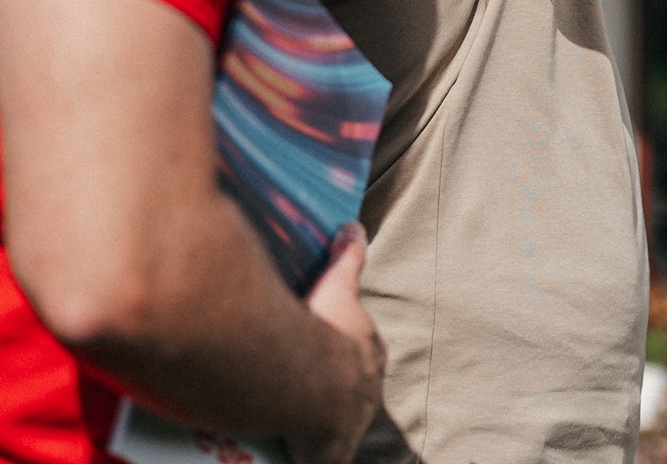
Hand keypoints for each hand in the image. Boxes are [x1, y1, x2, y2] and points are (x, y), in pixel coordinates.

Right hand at [289, 225, 385, 463]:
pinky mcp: (329, 454)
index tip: (330, 355)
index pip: (363, 355)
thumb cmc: (323, 330)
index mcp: (369, 357)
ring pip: (339, 428)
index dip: (348, 355)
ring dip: (324, 427)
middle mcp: (366, 394)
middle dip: (336, 393)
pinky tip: (299, 456)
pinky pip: (324, 460)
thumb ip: (348, 258)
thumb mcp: (338, 287)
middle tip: (307, 391)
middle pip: (352, 394)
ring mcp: (350, 426)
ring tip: (298, 424)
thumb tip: (355, 227)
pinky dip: (316, 458)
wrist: (307, 380)